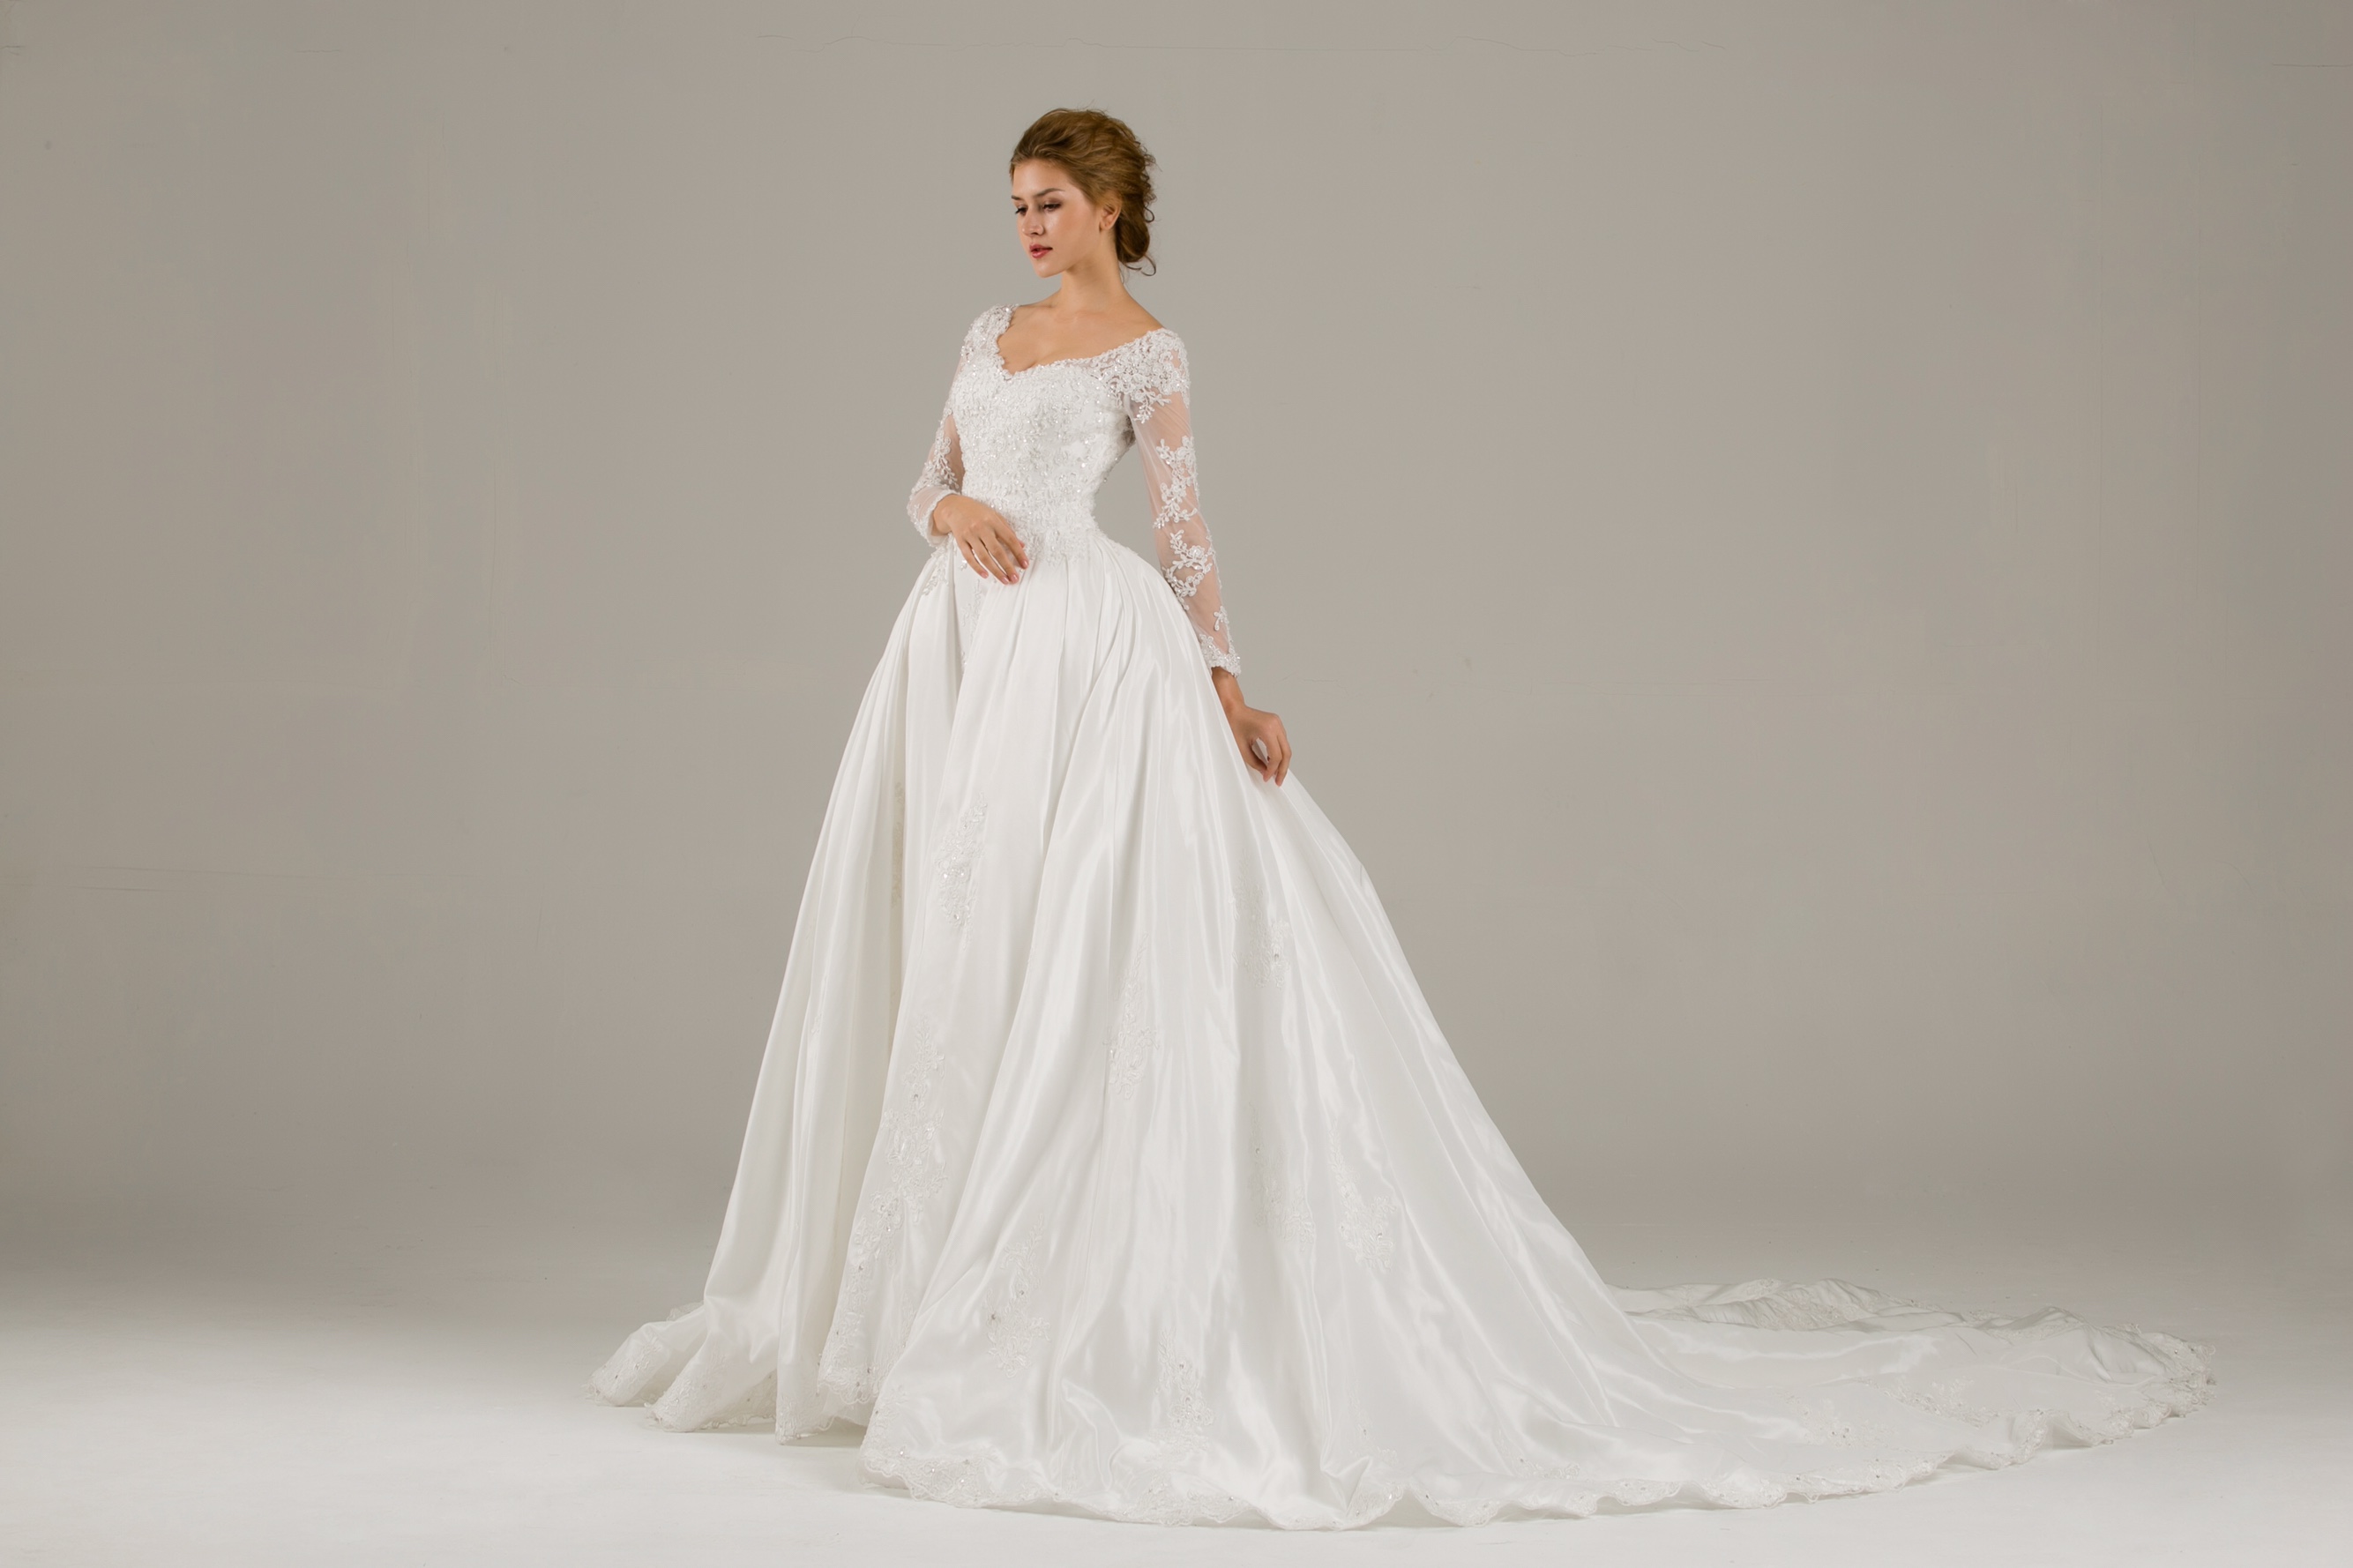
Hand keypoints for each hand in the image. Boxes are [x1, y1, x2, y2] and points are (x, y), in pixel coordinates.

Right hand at [937, 494, 1027, 584]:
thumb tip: (1021, 545)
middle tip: (1015, 578)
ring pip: (984, 557)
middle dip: (1007, 566)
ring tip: (1004, 580)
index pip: (1010, 539)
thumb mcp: (995, 516)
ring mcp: (970, 535)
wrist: (955, 507)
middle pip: (997, 551)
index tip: (1024, 564)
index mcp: (993, 521)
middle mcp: (981, 528)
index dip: (1018, 553)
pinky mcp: (960, 541)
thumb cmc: (977, 512)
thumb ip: (1008, 530)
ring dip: (995, 571)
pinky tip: (985, 575)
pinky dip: (977, 568)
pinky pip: (969, 557)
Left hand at [1212, 668, 1289, 784]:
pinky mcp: (1277, 724)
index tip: (1267, 778)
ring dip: (1282, 762)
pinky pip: (1283, 742)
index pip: (1276, 756)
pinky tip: (1273, 762)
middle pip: (1286, 752)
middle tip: (1278, 781)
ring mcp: (1278, 723)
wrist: (1233, 708)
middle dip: (1282, 769)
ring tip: (1276, 774)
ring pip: (1286, 748)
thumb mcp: (1241, 747)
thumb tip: (1265, 772)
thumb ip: (1254, 762)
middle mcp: (1276, 725)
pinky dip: (1280, 753)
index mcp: (1267, 730)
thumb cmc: (1233, 723)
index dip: (1272, 770)